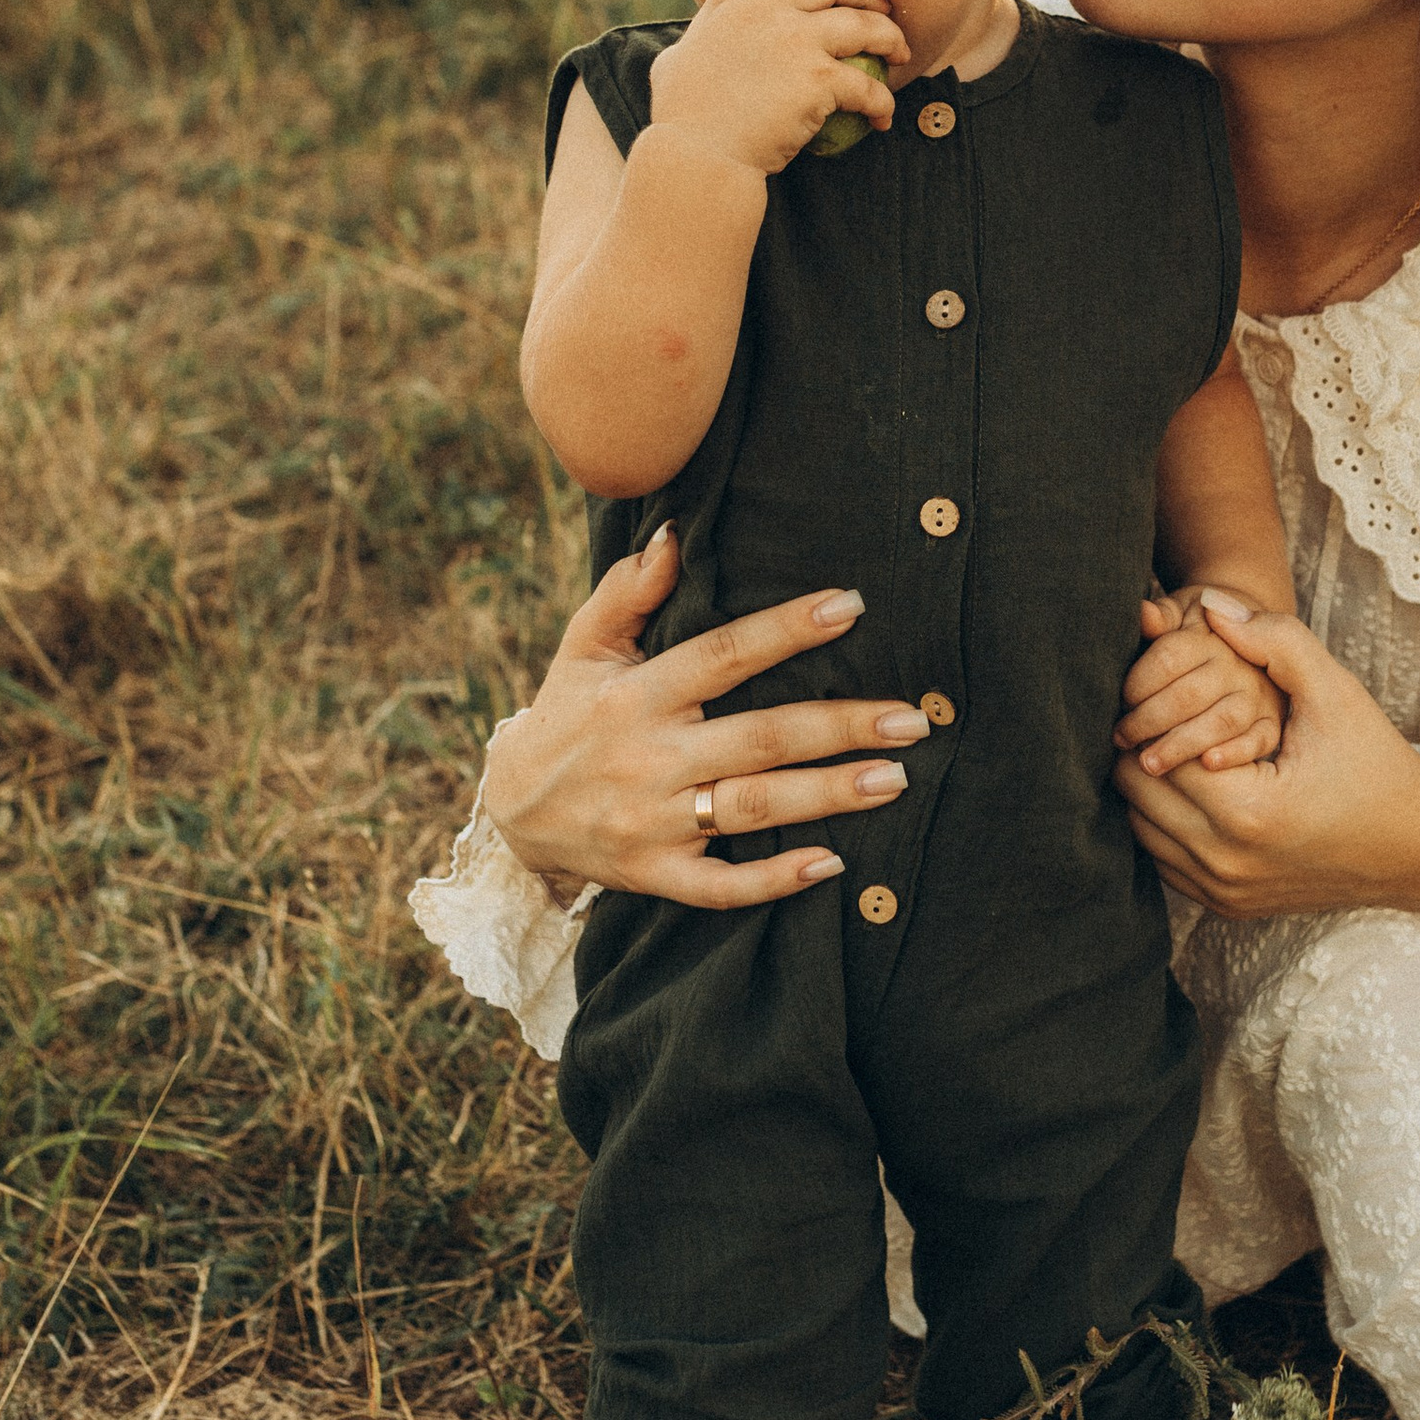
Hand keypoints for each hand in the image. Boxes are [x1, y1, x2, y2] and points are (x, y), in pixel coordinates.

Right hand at [480, 525, 933, 909]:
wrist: (509, 813)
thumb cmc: (566, 714)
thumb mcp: (583, 647)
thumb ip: (627, 590)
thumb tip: (675, 533)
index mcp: (636, 695)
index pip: (723, 655)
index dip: (787, 630)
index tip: (851, 607)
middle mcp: (648, 758)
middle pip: (759, 739)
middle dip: (839, 726)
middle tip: (910, 719)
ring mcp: (652, 823)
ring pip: (752, 809)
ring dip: (828, 795)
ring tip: (895, 779)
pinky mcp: (654, 875)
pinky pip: (720, 886)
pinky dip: (774, 880)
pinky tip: (832, 865)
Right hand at [648, 0, 909, 178]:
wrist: (698, 155)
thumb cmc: (680, 118)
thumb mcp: (675, 61)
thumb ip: (696, 43)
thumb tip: (688, 46)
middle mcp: (764, 8)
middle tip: (882, 8)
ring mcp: (794, 40)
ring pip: (863, 25)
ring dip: (890, 38)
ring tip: (900, 54)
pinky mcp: (818, 79)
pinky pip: (867, 85)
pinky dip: (882, 101)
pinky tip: (883, 116)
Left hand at [1116, 586, 1286, 775]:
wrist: (1252, 641)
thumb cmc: (1199, 634)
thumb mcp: (1181, 614)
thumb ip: (1162, 616)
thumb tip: (1144, 614)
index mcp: (1210, 637)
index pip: (1168, 659)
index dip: (1136, 684)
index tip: (1118, 703)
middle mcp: (1238, 666)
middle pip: (1188, 695)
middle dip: (1148, 721)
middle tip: (1121, 738)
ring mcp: (1259, 696)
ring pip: (1220, 722)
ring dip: (1181, 745)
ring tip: (1148, 764)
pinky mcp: (1272, 723)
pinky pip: (1259, 741)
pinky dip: (1235, 754)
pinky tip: (1205, 766)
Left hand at [1116, 604, 1419, 944]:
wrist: (1416, 849)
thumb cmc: (1377, 765)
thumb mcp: (1336, 694)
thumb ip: (1275, 640)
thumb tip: (1210, 604)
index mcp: (1247, 811)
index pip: (1151, 750)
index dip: (1153, 709)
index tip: (1171, 684)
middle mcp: (1225, 862)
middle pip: (1133, 790)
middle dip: (1143, 743)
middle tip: (1167, 709)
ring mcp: (1222, 892)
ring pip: (1137, 826)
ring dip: (1147, 784)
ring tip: (1178, 744)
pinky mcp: (1225, 907)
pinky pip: (1160, 859)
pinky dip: (1163, 821)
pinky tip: (1193, 787)